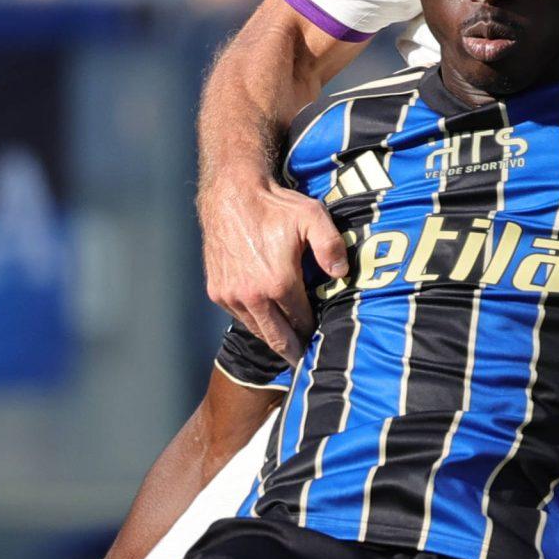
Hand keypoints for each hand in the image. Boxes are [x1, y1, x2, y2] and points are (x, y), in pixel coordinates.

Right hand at [201, 170, 347, 364]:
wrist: (231, 195)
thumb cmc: (274, 205)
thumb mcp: (313, 217)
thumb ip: (331, 247)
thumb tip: (341, 275)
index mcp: (278, 284)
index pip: (301, 321)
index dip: (312, 330)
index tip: (319, 338)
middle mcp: (253, 296)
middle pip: (277, 337)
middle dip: (292, 351)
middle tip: (303, 362)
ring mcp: (231, 296)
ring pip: (256, 329)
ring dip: (271, 338)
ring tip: (285, 345)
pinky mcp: (217, 291)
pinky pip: (238, 316)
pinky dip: (252, 320)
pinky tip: (264, 320)